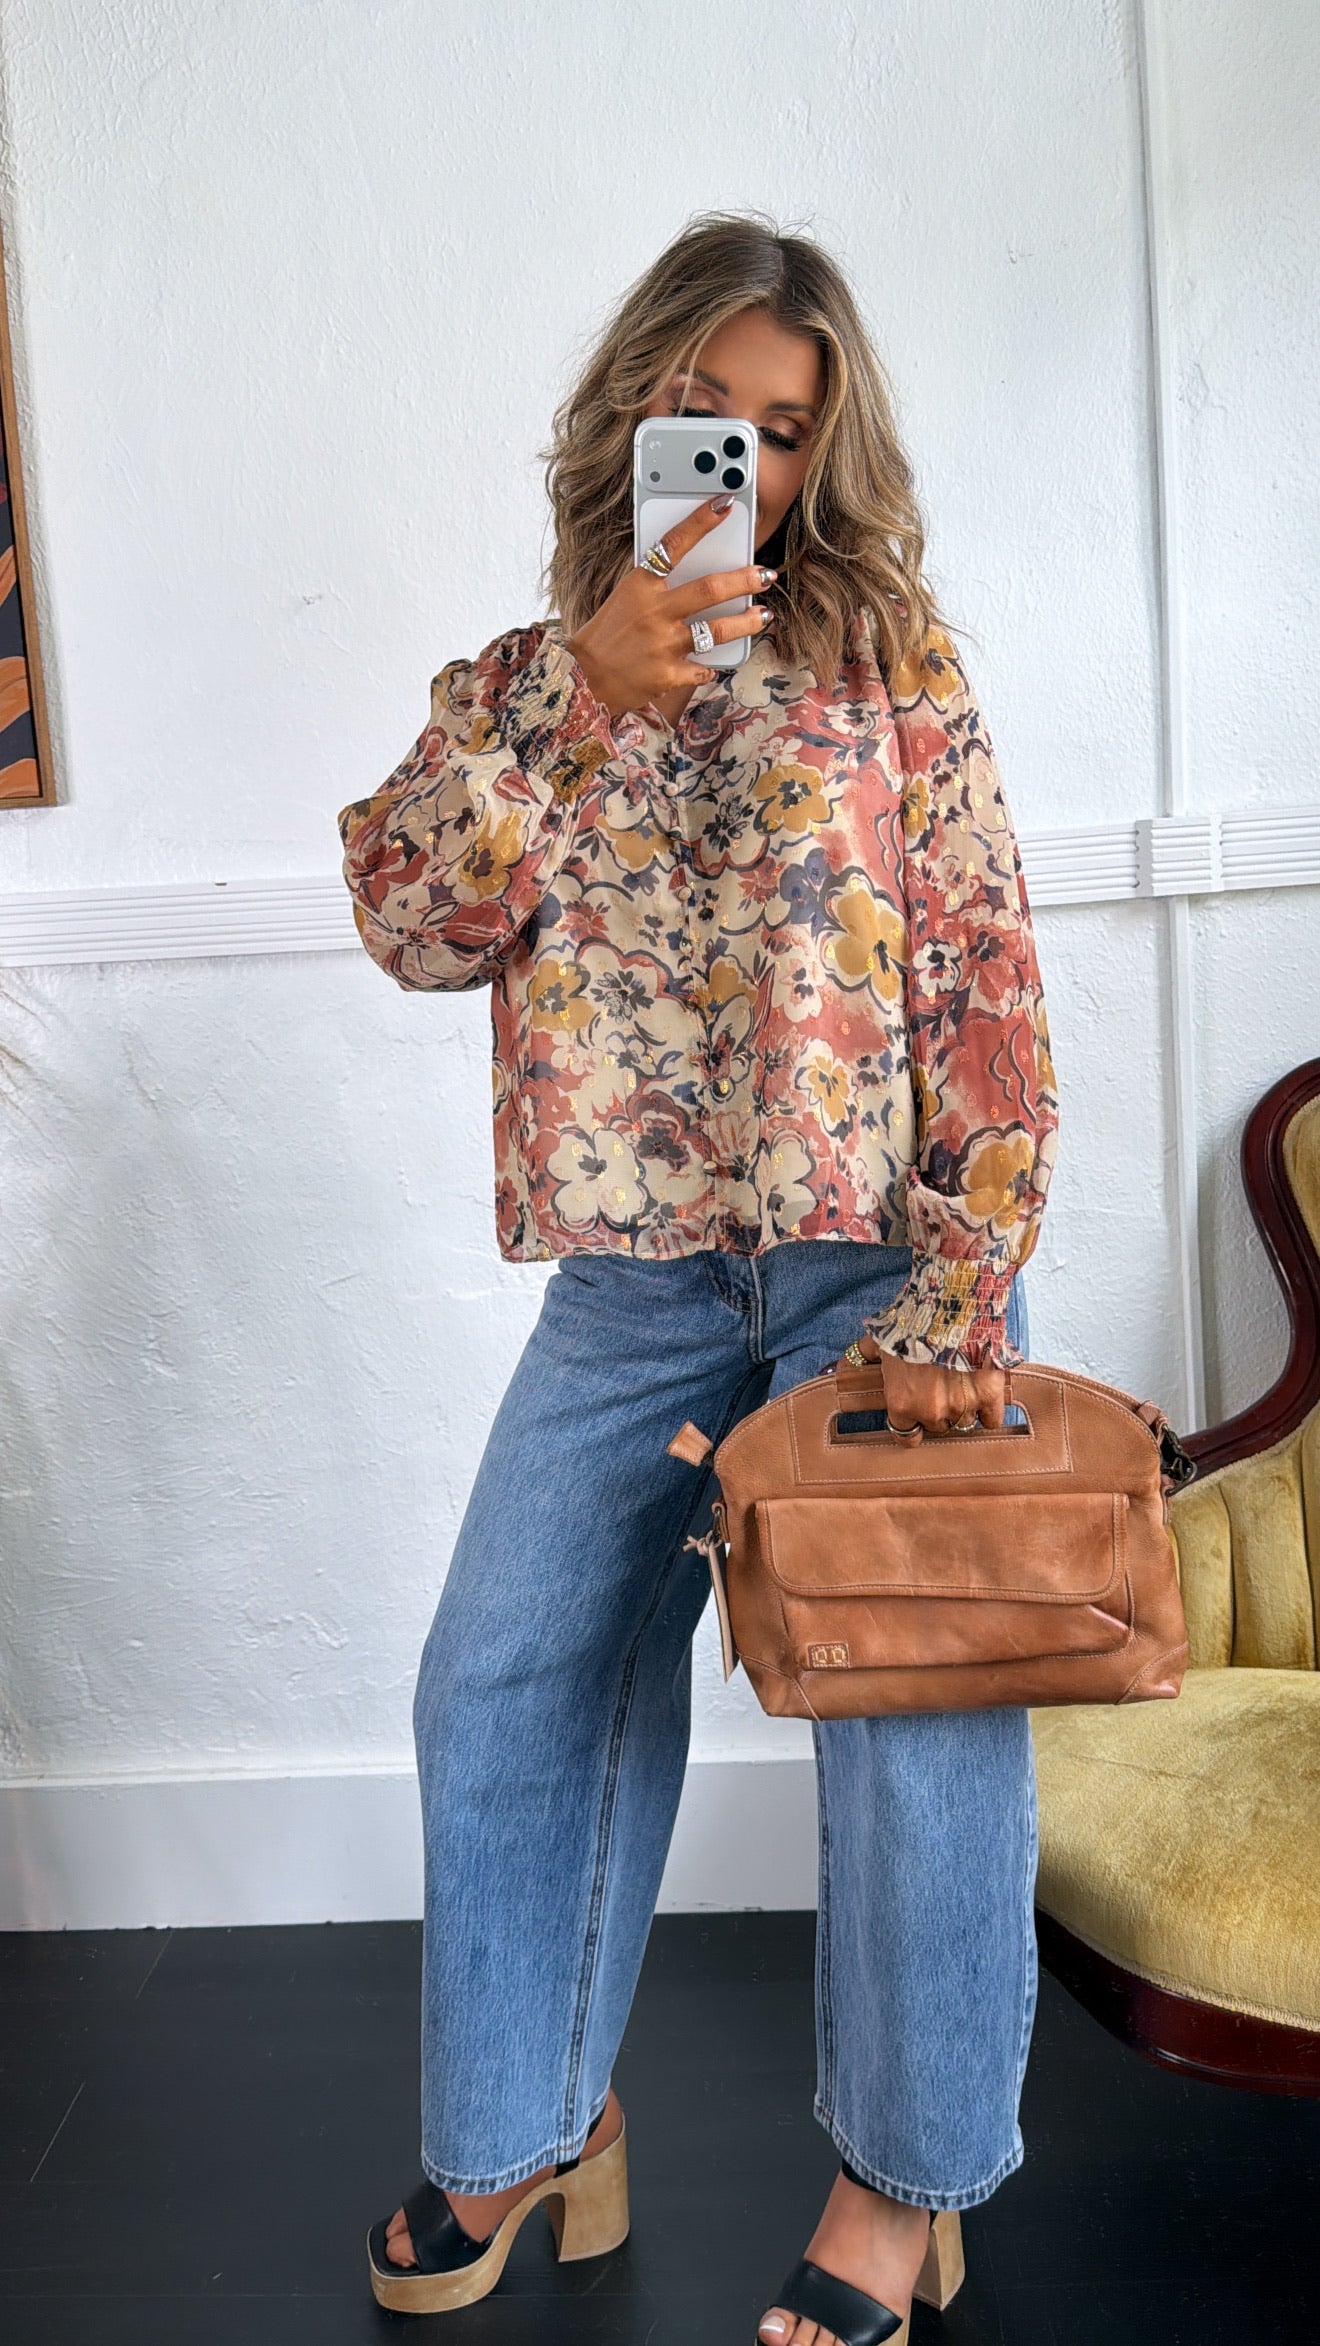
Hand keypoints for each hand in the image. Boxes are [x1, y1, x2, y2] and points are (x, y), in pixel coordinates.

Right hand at [564, 494, 775, 719]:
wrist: (584, 679)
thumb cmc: (607, 635)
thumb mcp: (625, 598)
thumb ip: (656, 585)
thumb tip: (692, 570)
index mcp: (641, 586)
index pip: (674, 544)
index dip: (701, 522)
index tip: (725, 504)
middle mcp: (655, 612)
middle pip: (710, 589)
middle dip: (744, 580)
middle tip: (765, 575)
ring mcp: (664, 645)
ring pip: (717, 630)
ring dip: (746, 622)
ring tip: (762, 616)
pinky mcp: (668, 675)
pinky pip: (703, 669)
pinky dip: (710, 666)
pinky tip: (714, 662)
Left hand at [846, 1330, 1009, 1434]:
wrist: (951, 1300)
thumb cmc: (913, 1319)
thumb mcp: (880, 1339)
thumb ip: (859, 1357)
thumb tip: (836, 1369)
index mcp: (901, 1404)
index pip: (906, 1436)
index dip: (912, 1425)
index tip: (917, 1414)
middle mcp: (931, 1412)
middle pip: (937, 1426)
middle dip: (938, 1410)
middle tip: (940, 1386)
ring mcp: (962, 1406)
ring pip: (964, 1422)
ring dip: (963, 1407)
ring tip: (962, 1382)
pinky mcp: (990, 1395)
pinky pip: (992, 1418)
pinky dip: (989, 1409)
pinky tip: (984, 1391)